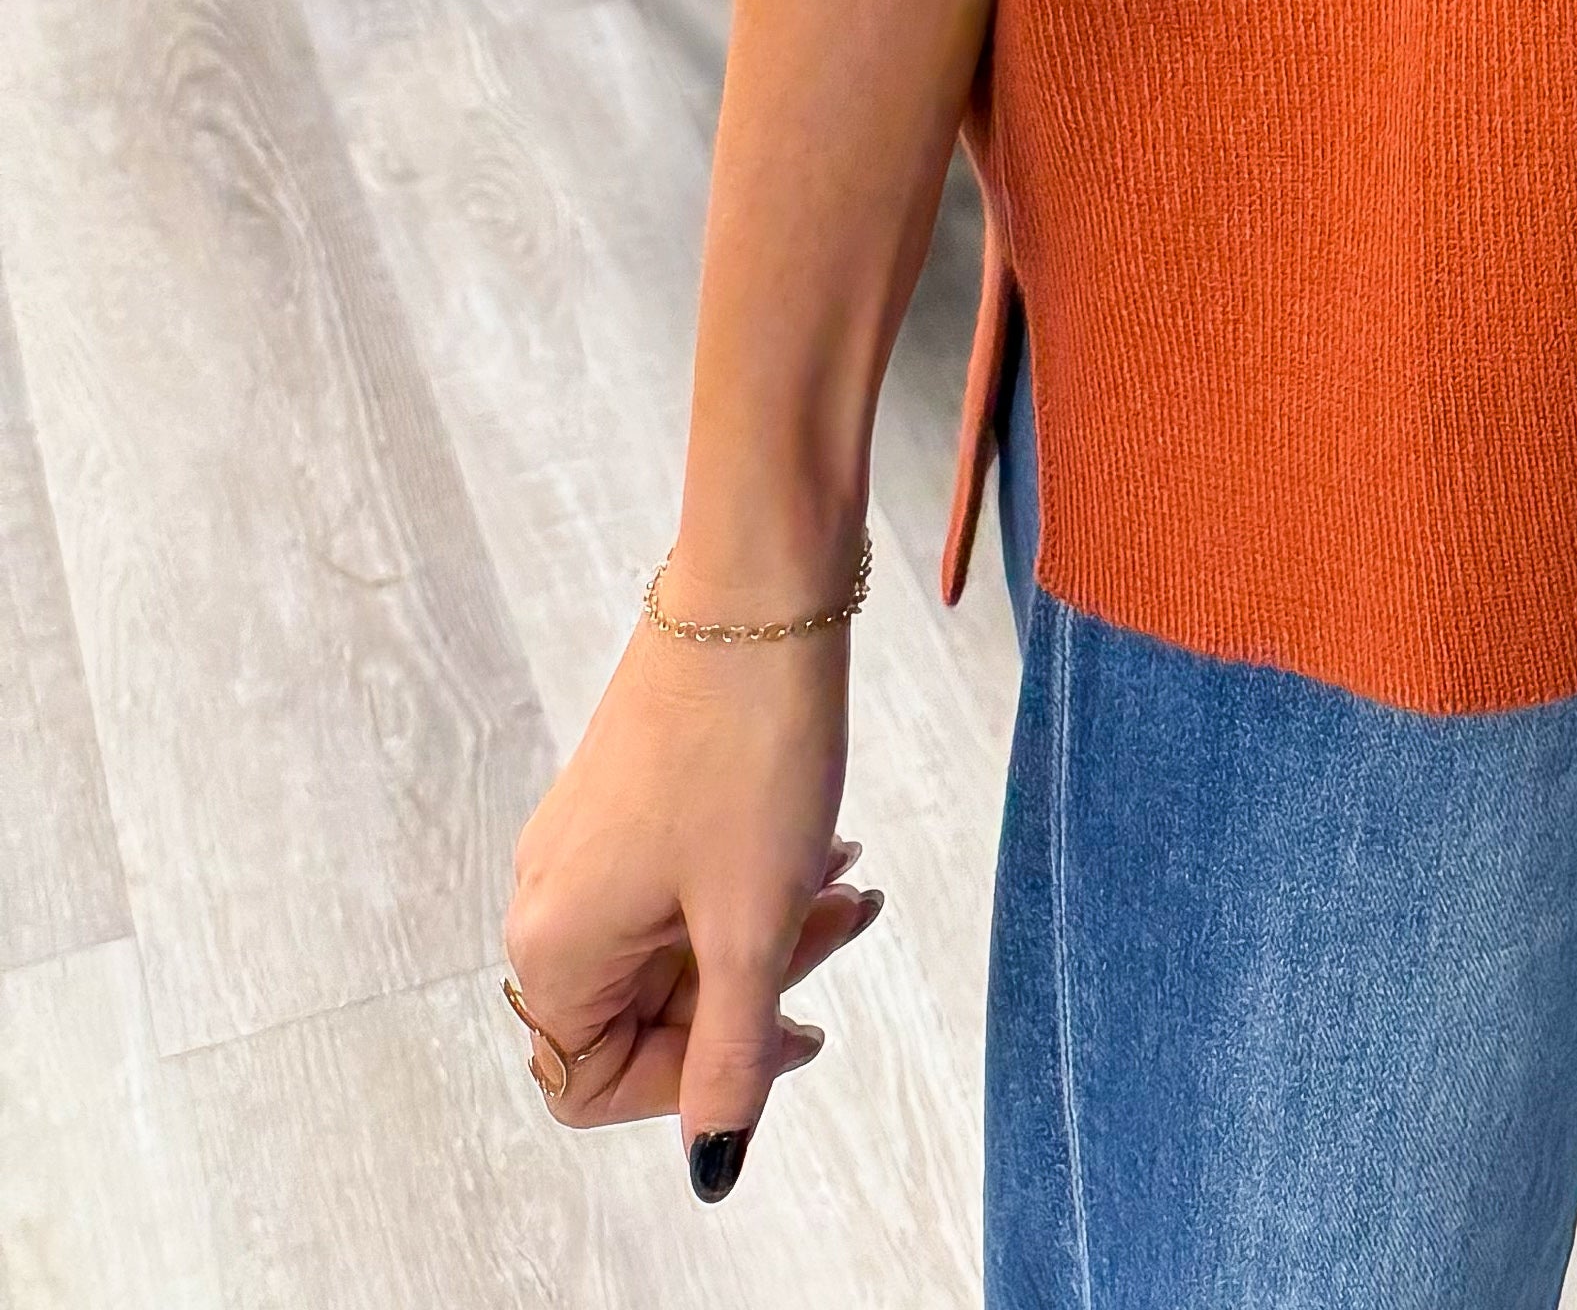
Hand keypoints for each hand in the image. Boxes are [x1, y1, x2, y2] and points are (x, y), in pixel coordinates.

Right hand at [503, 618, 879, 1197]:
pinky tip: (826, 842)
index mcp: (555, 944)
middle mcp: (549, 895)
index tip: (787, 1028)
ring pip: (677, 937)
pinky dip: (754, 876)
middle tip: (846, 928)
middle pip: (646, 1007)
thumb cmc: (750, 750)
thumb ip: (730, 1057)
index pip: (595, 1084)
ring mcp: (585, 840)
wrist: (761, 582)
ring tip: (852, 881)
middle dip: (755, 988)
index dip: (695, 1083)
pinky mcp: (627, 792)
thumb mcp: (752, 927)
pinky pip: (683, 875)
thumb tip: (714, 1169)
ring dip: (768, 928)